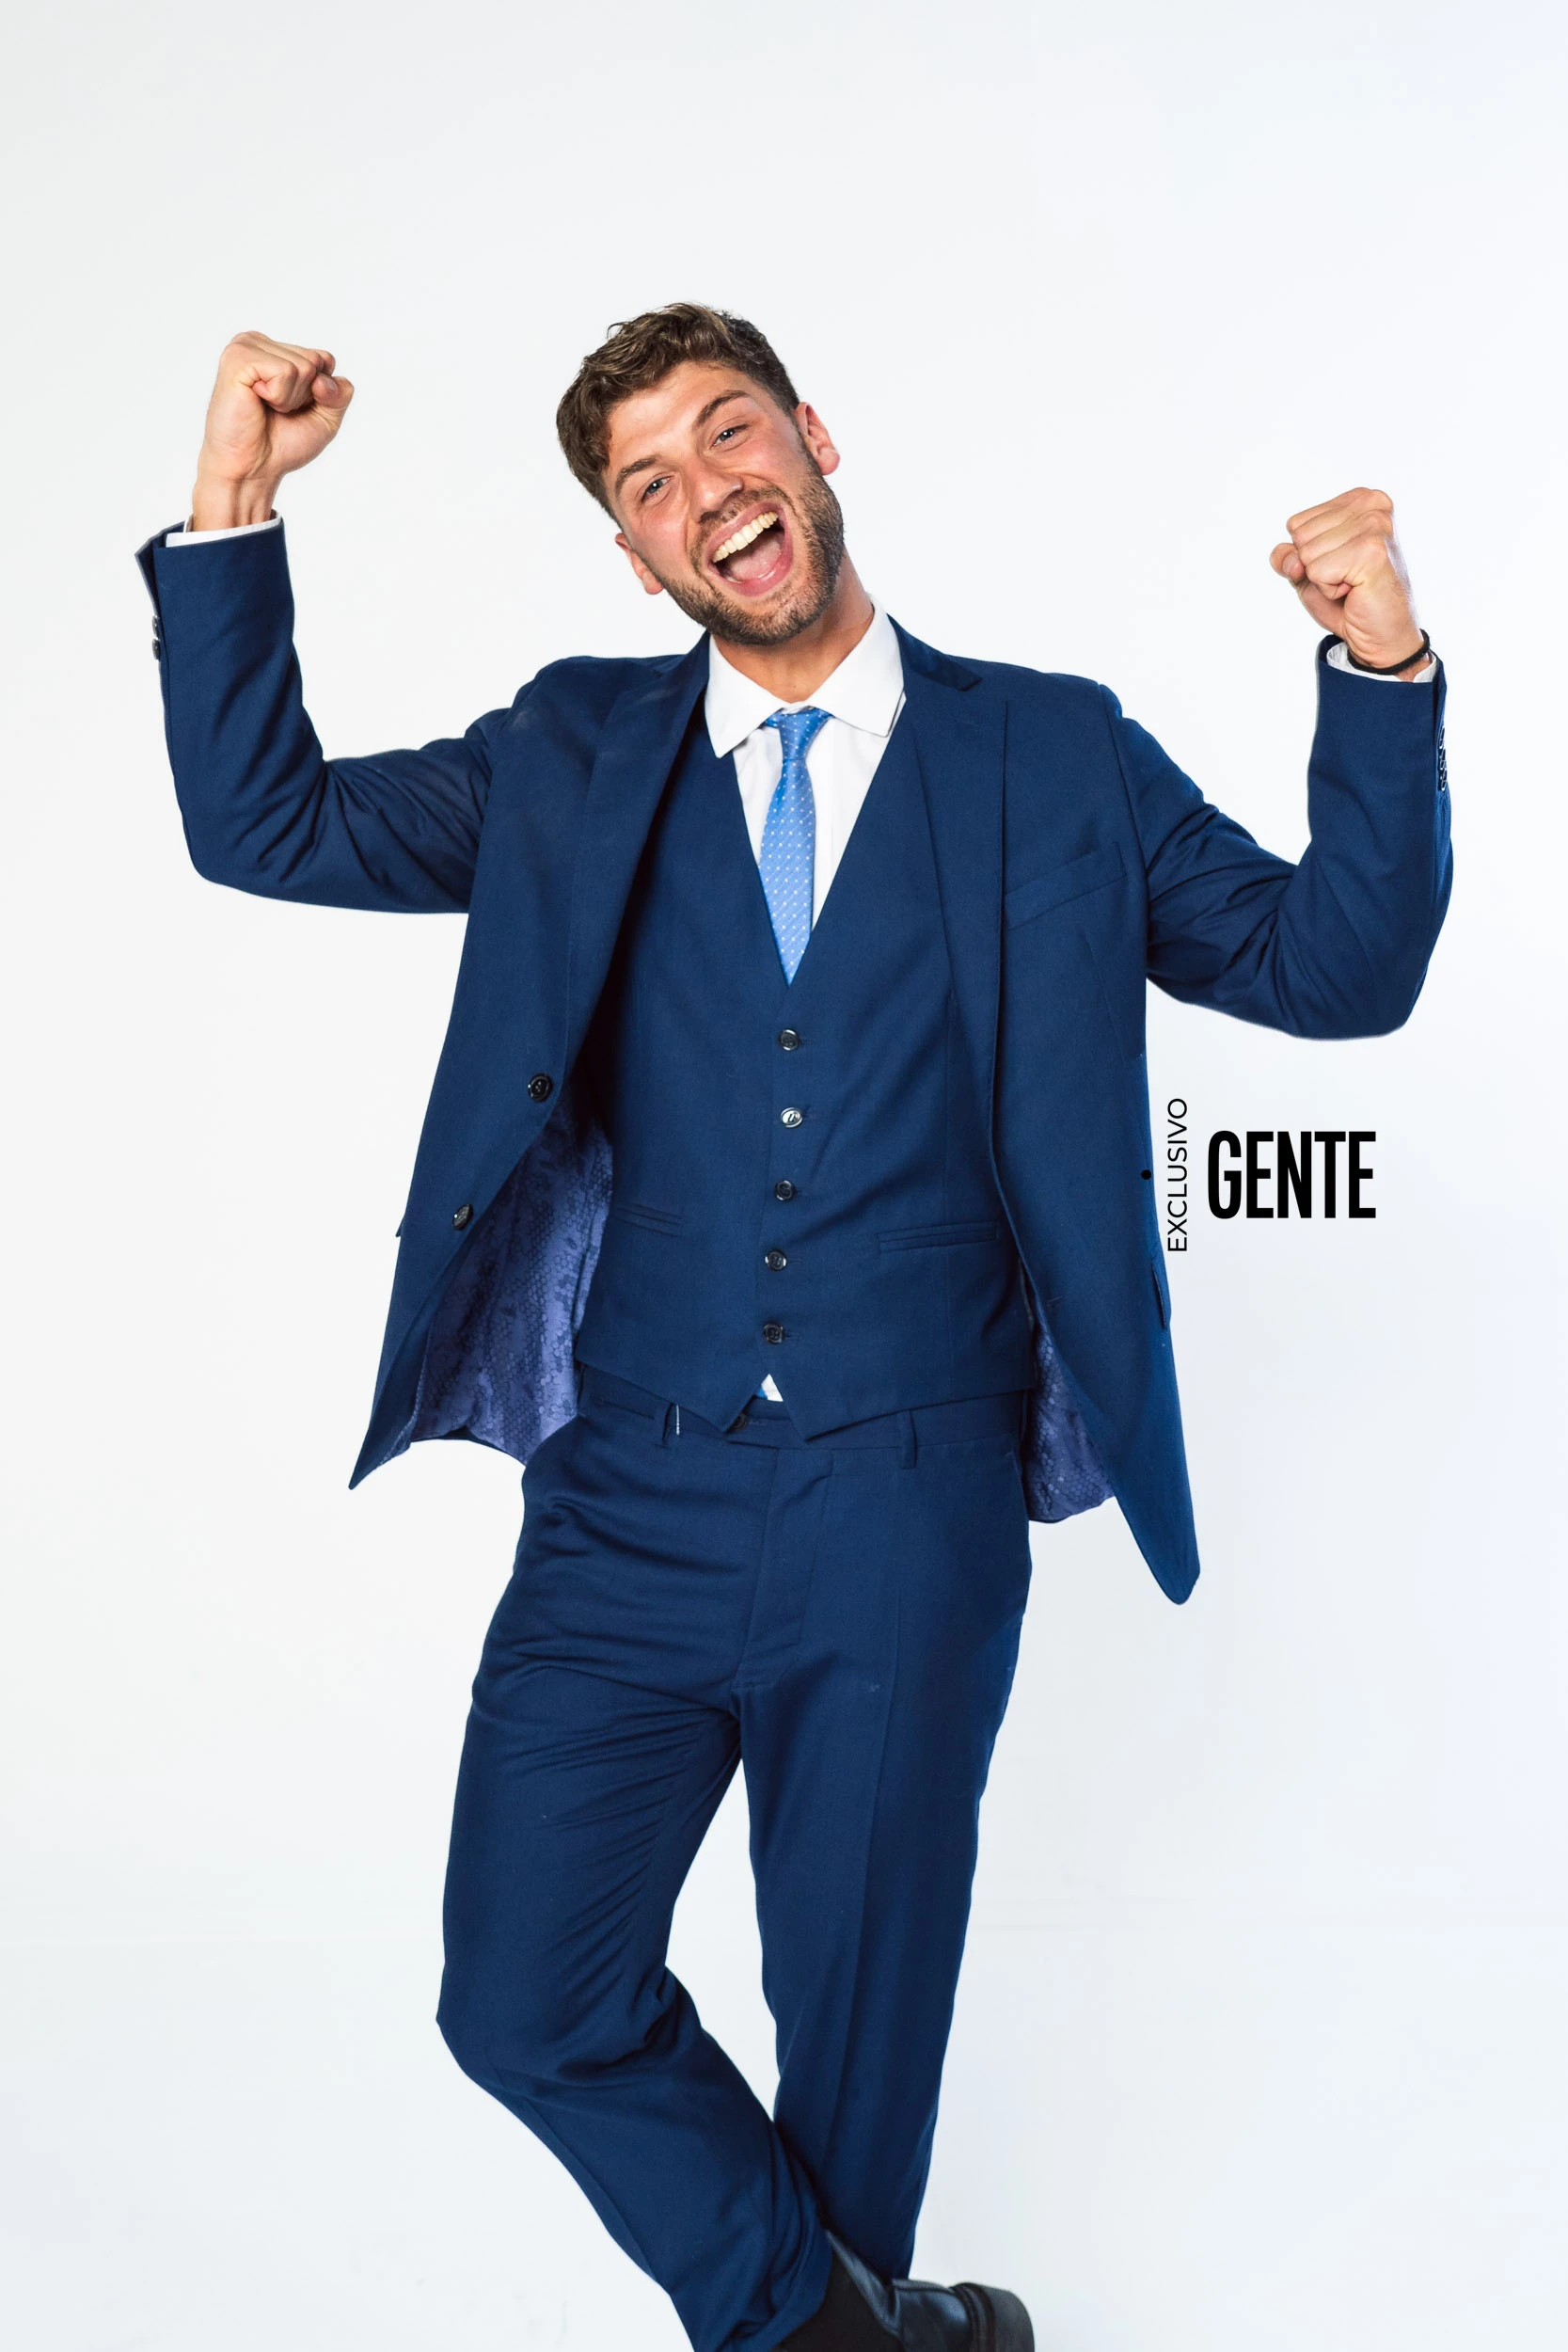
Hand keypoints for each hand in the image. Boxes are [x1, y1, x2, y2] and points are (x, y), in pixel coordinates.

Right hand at [190, 331, 353, 529]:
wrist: (253, 469)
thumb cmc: (281, 443)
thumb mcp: (326, 418)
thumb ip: (340, 393)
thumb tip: (323, 378)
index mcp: (276, 351)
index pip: (324, 359)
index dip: (320, 393)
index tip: (292, 409)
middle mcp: (260, 343)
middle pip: (316, 361)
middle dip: (304, 396)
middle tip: (275, 411)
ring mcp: (246, 346)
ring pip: (303, 366)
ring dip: (290, 398)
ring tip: (265, 407)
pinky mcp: (238, 358)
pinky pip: (284, 371)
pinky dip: (279, 396)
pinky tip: (256, 401)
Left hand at [1270, 488, 1424, 672]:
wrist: (1379, 635)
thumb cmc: (1348, 600)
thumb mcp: (1307, 573)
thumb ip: (1287, 556)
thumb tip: (1291, 559)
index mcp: (1359, 499)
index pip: (1296, 524)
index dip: (1307, 554)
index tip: (1339, 565)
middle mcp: (1370, 505)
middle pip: (1299, 536)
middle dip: (1315, 566)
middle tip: (1347, 577)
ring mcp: (1374, 526)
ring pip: (1307, 554)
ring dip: (1324, 579)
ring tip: (1353, 583)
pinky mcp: (1372, 551)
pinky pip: (1317, 571)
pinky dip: (1329, 590)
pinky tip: (1357, 590)